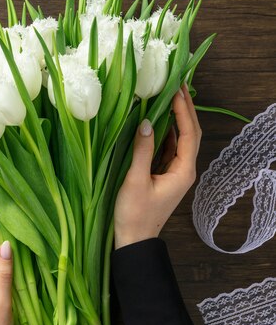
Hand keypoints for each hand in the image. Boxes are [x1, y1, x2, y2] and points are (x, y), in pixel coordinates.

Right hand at [114, 84, 201, 248]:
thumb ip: (142, 150)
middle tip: (177, 85)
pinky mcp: (164, 175)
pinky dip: (165, 131)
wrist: (133, 240)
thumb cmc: (134, 213)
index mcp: (183, 171)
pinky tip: (156, 121)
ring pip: (180, 140)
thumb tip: (144, 122)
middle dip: (185, 109)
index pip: (189, 133)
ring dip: (176, 118)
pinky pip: (169, 148)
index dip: (183, 110)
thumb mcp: (135, 180)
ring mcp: (175, 173)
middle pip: (190, 133)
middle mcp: (184, 170)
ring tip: (168, 96)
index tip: (176, 89)